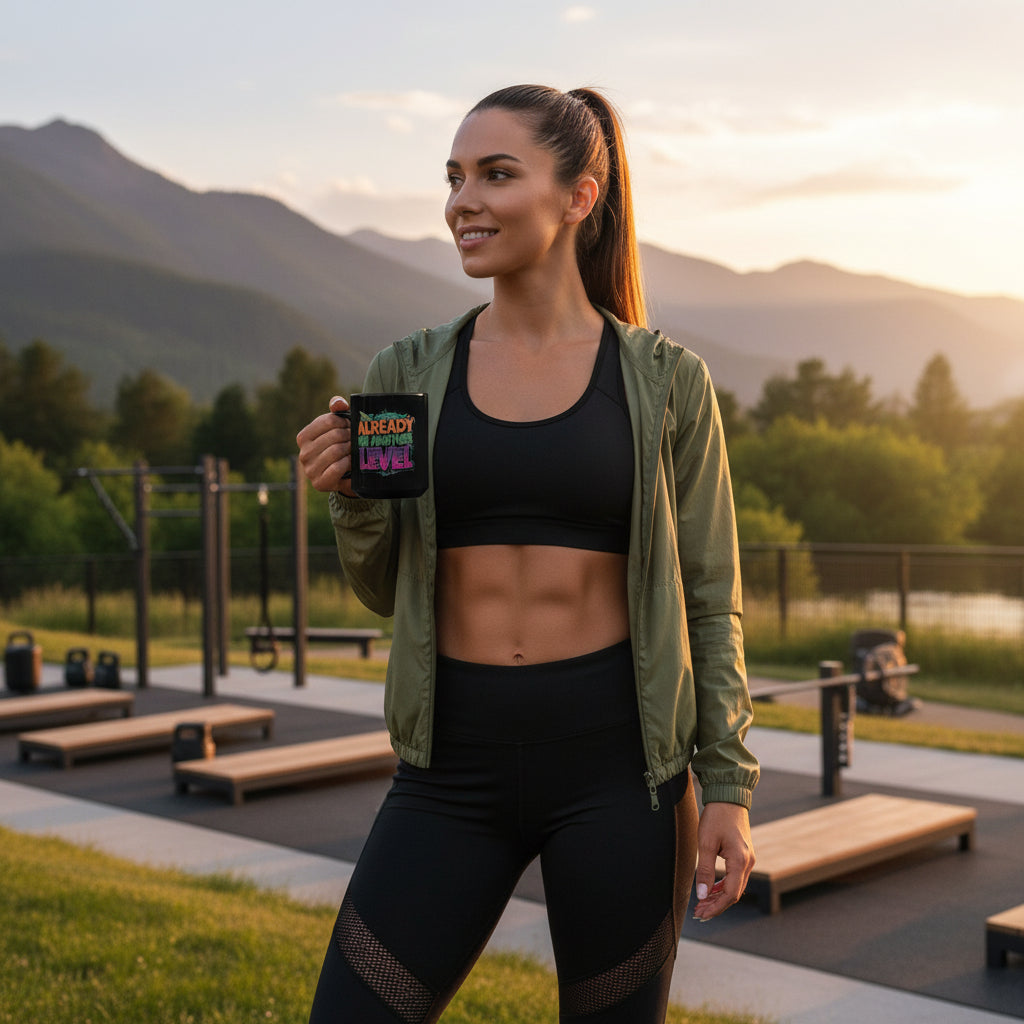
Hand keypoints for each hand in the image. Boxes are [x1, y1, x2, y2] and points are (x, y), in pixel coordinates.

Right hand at [296, 396, 357, 496]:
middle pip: (334, 436)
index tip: (351, 426)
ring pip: (336, 451)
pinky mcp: (320, 483)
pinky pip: (337, 467)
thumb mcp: (337, 427)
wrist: (344, 476)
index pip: (328, 421)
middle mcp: (303, 454)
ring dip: (350, 449)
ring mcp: (310, 470)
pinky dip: (348, 463)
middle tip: (357, 438)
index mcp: (303, 437)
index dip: (344, 421)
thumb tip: (339, 403)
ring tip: (355, 449)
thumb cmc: (340, 446)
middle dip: (349, 435)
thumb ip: (337, 411)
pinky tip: (351, 462)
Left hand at [692, 802, 754, 921]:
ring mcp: (748, 859)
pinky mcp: (744, 855)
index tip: (701, 913)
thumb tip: (702, 895)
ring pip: (735, 886)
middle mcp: (748, 863)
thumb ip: (705, 870)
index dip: (716, 907)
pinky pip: (735, 877)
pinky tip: (711, 889)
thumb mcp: (706, 842)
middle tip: (699, 912)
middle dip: (717, 905)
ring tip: (703, 903)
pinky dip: (724, 886)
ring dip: (720, 897)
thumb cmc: (716, 817)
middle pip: (734, 894)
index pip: (730, 894)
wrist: (728, 797)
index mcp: (740, 861)